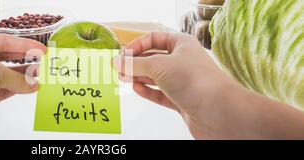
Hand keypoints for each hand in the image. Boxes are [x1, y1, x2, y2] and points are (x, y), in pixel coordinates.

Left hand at [0, 34, 45, 138]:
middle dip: (24, 60)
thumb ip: (16, 75)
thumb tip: (33, 81)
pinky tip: (31, 88)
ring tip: (41, 76)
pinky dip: (17, 90)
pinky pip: (2, 92)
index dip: (23, 45)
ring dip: (23, 77)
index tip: (41, 50)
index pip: (1, 41)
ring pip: (4, 77)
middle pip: (3, 58)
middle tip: (44, 62)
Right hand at [113, 32, 303, 138]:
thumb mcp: (159, 66)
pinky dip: (147, 91)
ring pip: (155, 77)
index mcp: (182, 44)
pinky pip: (160, 93)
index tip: (123, 54)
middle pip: (153, 58)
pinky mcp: (181, 100)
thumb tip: (117, 61)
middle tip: (119, 68)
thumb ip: (135, 64)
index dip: (137, 45)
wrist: (220, 112)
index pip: (154, 38)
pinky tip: (137, 89)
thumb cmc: (196, 81)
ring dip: (139, 77)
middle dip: (135, 62)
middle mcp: (183, 61)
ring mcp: (182, 82)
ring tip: (123, 79)